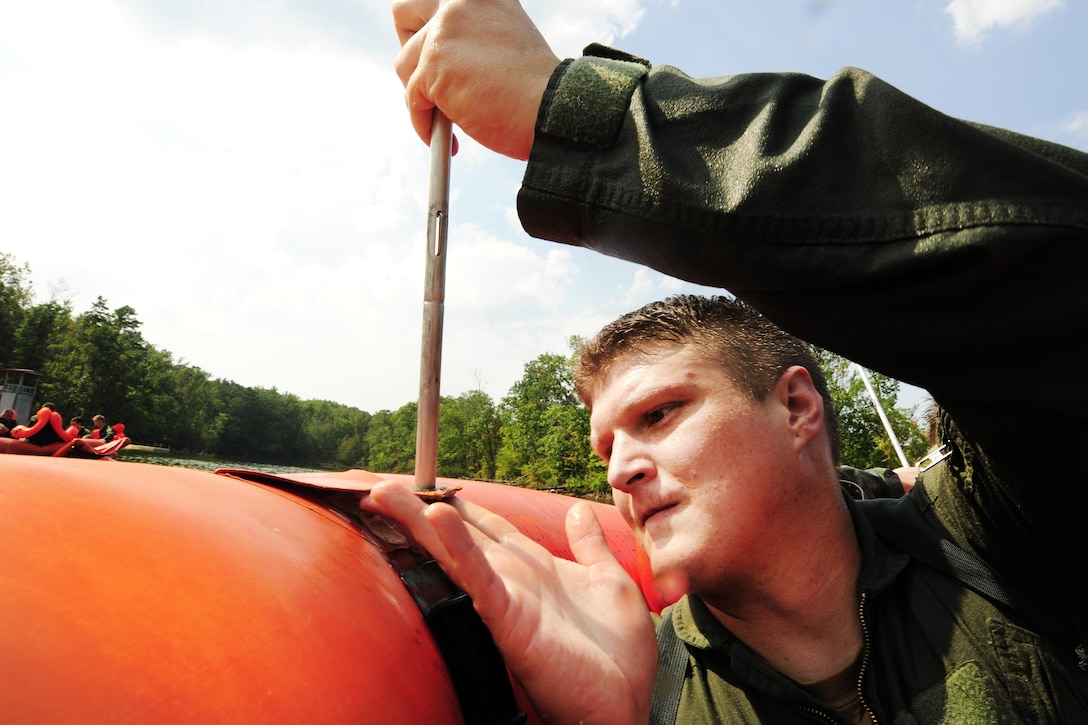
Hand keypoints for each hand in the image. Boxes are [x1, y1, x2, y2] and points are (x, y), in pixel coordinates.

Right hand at [361, 482, 656, 723]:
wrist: (626, 702)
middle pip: (456, 533)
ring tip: (386, 493)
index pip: (486, 525)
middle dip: (418, 508)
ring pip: (455, 550)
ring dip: (421, 521)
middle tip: (379, 486)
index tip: (426, 483)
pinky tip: (438, 521)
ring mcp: (507, 597)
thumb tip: (578, 510)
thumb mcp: (610, 582)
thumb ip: (590, 546)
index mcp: (534, 566)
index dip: (457, 504)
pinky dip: (459, 548)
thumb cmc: (618, 653)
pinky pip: (480, 577)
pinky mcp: (509, 620)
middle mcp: (513, 578)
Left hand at [392, 0, 560, 159]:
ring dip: (420, 96)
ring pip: (404, 65)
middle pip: (403, 11)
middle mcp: (460, 0)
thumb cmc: (535, 90)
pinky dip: (424, 125)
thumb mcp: (503, 42)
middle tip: (423, 77)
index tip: (436, 56)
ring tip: (447, 119)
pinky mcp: (435, 65)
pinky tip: (451, 141)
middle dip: (408, 47)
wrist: (554, 110)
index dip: (428, 28)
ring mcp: (445, 31)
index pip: (432, 0)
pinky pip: (413, 100)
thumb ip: (470, 38)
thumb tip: (436, 58)